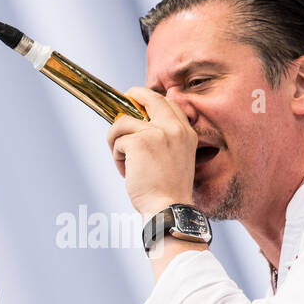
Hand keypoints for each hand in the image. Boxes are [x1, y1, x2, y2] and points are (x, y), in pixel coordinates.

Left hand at [106, 86, 196, 217]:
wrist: (169, 208)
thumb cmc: (169, 190)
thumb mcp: (178, 158)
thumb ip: (166, 139)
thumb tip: (140, 124)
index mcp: (186, 132)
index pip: (169, 102)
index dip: (151, 100)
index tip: (141, 104)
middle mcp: (174, 128)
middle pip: (149, 96)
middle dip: (133, 95)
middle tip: (124, 100)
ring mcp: (156, 132)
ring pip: (123, 122)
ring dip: (117, 141)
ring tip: (124, 160)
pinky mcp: (139, 142)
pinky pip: (117, 141)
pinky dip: (116, 157)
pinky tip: (126, 171)